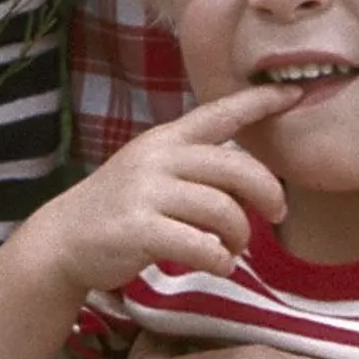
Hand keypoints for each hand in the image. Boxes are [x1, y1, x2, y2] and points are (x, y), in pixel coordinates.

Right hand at [38, 89, 287, 300]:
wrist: (63, 239)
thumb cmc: (120, 208)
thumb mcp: (152, 171)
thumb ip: (194, 166)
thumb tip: (252, 181)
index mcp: (166, 140)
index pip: (219, 113)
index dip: (259, 103)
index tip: (294, 94)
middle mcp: (158, 159)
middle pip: (236, 168)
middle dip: (267, 193)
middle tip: (276, 215)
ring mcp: (146, 193)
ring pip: (223, 210)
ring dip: (240, 236)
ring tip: (233, 249)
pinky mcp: (140, 229)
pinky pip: (201, 244)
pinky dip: (219, 259)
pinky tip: (216, 264)